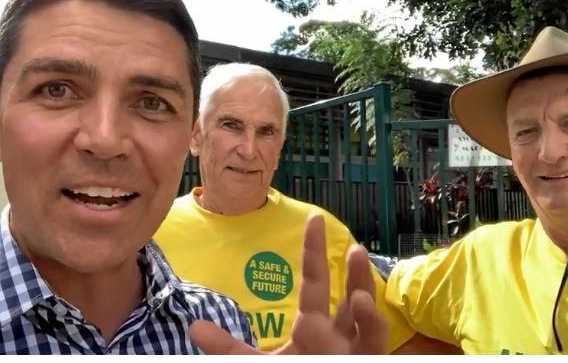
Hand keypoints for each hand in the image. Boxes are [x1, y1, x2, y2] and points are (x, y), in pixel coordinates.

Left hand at [189, 213, 387, 353]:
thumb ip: (228, 348)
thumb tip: (194, 328)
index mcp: (312, 327)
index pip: (315, 281)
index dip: (314, 250)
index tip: (315, 218)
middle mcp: (337, 334)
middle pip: (349, 295)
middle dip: (354, 270)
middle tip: (353, 245)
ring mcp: (354, 349)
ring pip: (367, 317)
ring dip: (365, 289)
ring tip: (359, 262)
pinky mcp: (366, 358)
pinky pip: (373, 339)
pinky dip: (371, 321)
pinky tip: (362, 303)